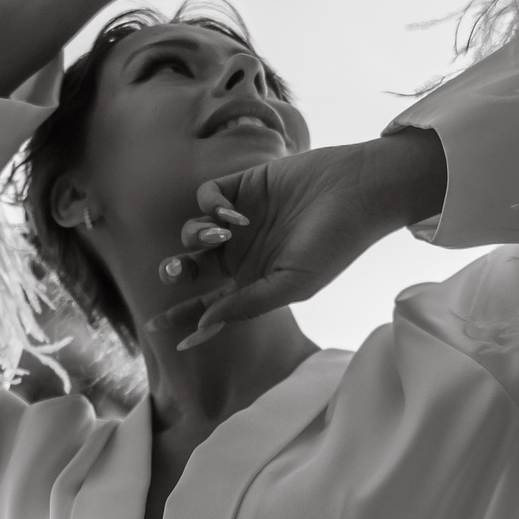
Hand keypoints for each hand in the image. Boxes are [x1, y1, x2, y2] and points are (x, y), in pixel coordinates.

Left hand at [151, 131, 445, 349]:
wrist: (357, 190)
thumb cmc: (334, 244)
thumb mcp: (293, 284)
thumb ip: (248, 304)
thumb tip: (205, 324)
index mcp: (256, 281)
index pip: (211, 304)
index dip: (185, 318)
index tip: (161, 333)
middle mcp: (244, 251)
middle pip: (193, 267)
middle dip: (177, 270)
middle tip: (176, 270)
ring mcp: (242, 219)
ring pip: (194, 231)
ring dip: (197, 235)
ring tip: (222, 232)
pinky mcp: (244, 185)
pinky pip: (207, 196)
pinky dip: (211, 206)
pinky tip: (232, 212)